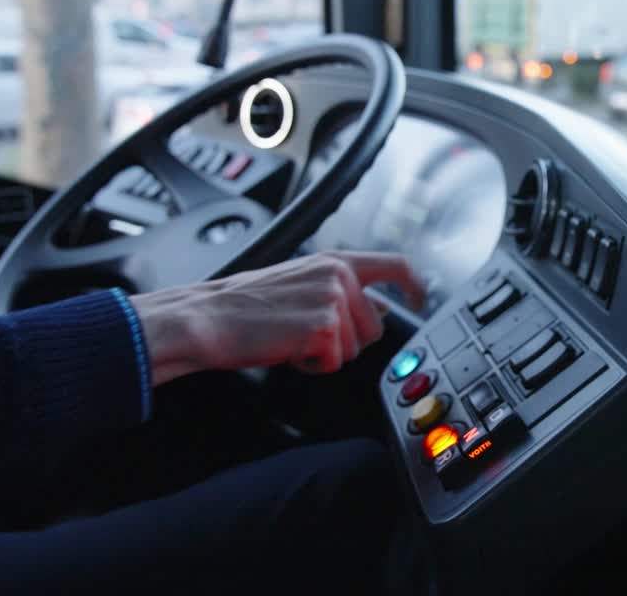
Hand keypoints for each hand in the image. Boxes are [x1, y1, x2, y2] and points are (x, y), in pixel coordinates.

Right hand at [130, 251, 424, 384]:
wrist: (206, 318)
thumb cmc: (244, 306)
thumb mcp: (301, 284)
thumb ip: (342, 290)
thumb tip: (383, 307)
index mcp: (335, 261)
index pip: (395, 265)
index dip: (416, 284)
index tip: (421, 299)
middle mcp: (338, 276)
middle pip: (377, 326)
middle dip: (348, 340)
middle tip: (307, 335)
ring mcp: (332, 300)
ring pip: (356, 347)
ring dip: (328, 353)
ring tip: (292, 338)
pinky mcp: (323, 327)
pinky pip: (335, 362)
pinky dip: (312, 366)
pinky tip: (288, 350)